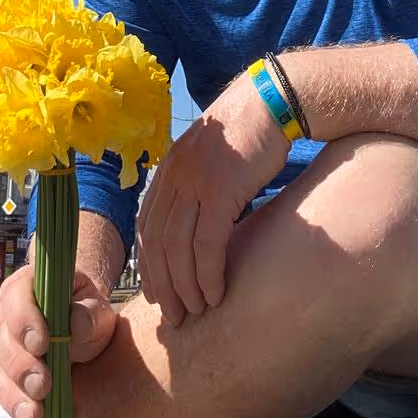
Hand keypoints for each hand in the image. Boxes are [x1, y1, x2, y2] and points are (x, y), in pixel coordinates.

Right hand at [0, 264, 116, 417]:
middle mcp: (5, 313)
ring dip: (13, 391)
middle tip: (42, 385)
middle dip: (20, 365)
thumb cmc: (85, 312)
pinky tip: (28, 417)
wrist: (80, 329)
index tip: (42, 344)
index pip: (16, 296)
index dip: (24, 320)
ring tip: (35, 411)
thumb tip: (77, 324)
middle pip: (1, 337)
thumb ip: (90, 313)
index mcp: (26, 285)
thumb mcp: (96, 308)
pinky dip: (12, 404)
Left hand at [136, 69, 288, 326]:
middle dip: (162, 283)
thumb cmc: (248, 132)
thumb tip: (197, 225)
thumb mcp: (211, 158)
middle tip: (174, 316)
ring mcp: (195, 181)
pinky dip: (207, 273)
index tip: (157, 292)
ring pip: (178, 247)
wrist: (271, 101)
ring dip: (185, 286)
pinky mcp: (220, 189)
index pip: (146, 225)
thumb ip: (197, 186)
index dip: (149, 263)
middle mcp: (174, 175)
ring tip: (195, 310)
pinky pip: (207, 242)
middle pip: (156, 241)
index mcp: (168, 168)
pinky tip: (216, 293)